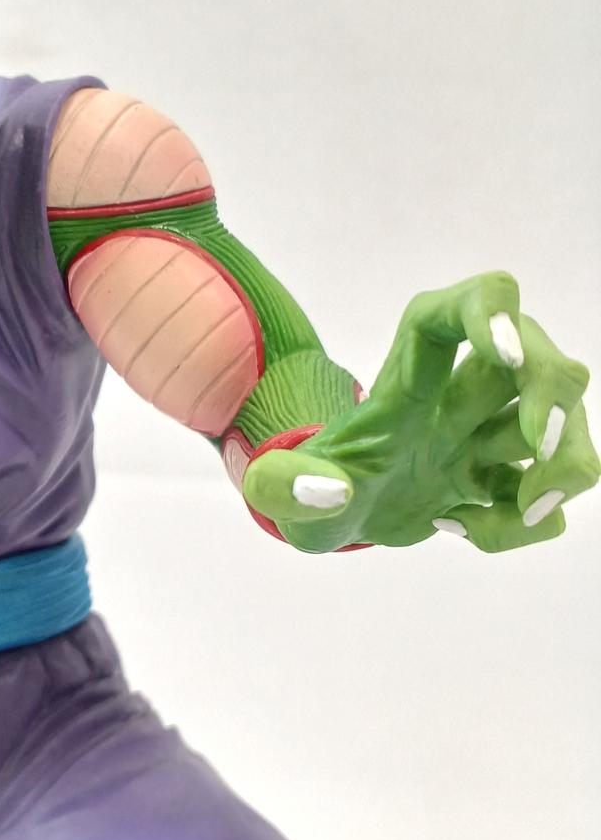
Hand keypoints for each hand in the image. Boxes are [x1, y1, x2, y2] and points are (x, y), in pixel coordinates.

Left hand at [242, 273, 597, 551]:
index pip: (446, 314)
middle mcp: (451, 401)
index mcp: (402, 386)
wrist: (325, 519)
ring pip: (561, 423)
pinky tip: (462, 527)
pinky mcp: (493, 484)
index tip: (504, 353)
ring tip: (526, 509)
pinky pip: (539, 501)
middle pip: (533, 356)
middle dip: (555, 394)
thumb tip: (332, 491)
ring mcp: (479, 441)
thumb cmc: (305, 489)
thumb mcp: (276, 488)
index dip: (486, 311)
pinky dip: (522, 527)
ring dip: (564, 468)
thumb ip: (286, 486)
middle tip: (538, 448)